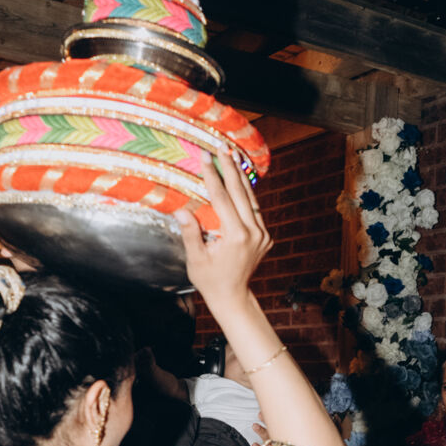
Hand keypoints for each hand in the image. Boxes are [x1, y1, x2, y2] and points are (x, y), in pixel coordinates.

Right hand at [175, 154, 271, 318]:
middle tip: (221, 147)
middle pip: (240, 193)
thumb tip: (181, 211)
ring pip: (251, 199)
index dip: (212, 176)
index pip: (222, 199)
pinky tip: (239, 181)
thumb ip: (190, 233)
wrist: (233, 297)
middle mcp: (253, 233)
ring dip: (240, 177)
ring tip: (232, 157)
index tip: (205, 157)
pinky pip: (254, 210)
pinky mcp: (265, 237)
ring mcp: (262, 234)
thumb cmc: (210, 280)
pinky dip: (246, 194)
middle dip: (229, 168)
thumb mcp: (196, 259)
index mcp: (235, 236)